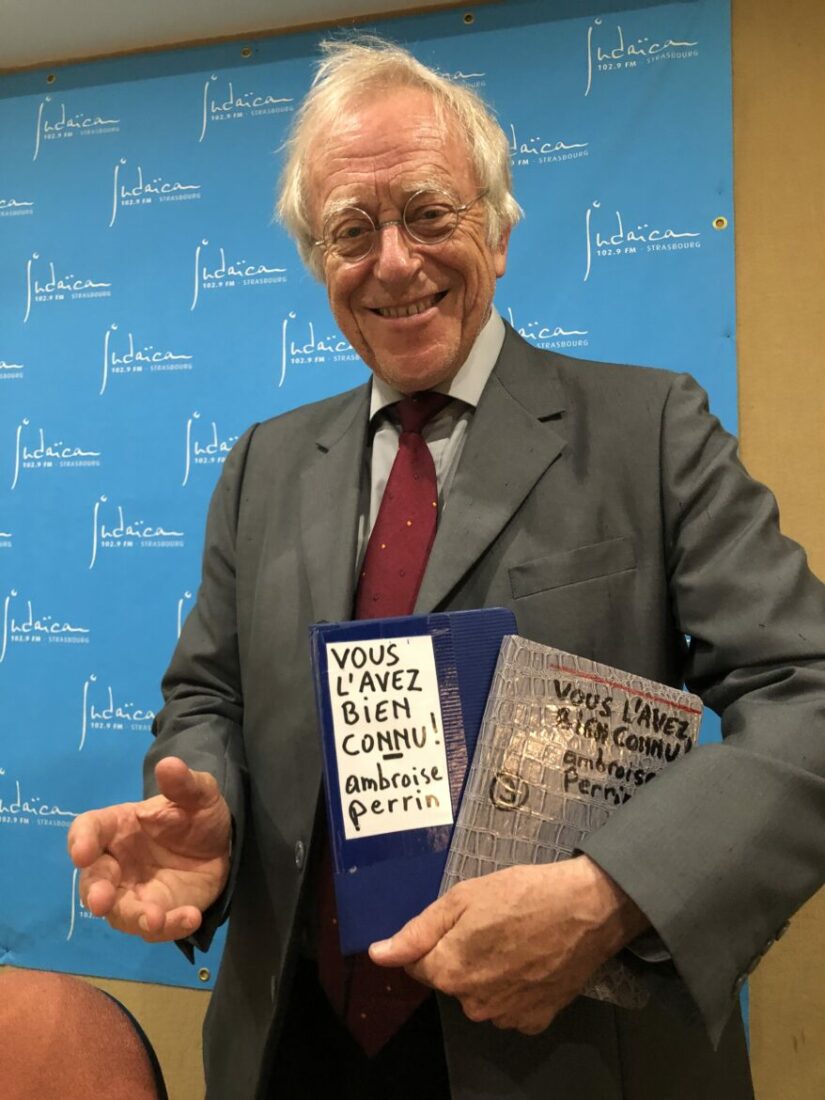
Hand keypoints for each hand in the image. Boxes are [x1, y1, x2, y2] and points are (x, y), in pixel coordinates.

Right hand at [67, 756, 231, 941]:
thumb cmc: (197, 815)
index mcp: (117, 826)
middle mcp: (117, 862)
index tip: (82, 852)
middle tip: (101, 901)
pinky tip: (190, 917)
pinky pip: (154, 927)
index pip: (89, 830)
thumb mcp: (199, 794)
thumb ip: (183, 783)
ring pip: (120, 911)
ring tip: (156, 918)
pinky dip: (169, 926)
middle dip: (95, 891)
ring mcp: (134, 892)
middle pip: (94, 880)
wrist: (223, 845)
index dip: (81, 840)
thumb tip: (169, 764)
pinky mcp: (155, 913)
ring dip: (134, 917)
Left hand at [369, 856, 648, 1034]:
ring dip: (486, 972)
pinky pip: (509, 1006)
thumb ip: (418, 931)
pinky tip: (530, 960)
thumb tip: (378, 954)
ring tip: (514, 939)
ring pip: (479, 994)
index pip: (416, 964)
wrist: (588, 909)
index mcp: (450, 971)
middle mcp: (473, 1003)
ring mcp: (506, 1016)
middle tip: (490, 923)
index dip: (432, 940)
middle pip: (449, 979)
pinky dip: (513, 988)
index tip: (458, 921)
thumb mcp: (463, 898)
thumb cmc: (524, 893)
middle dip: (460, 955)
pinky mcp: (535, 1020)